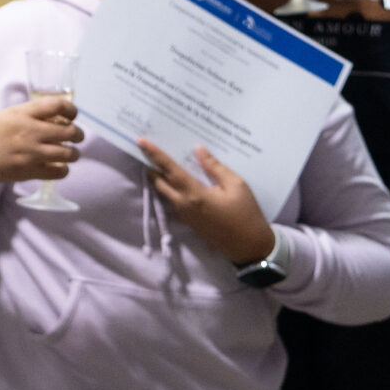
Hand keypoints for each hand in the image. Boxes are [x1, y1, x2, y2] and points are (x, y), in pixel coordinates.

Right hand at [0, 94, 81, 184]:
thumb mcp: (8, 114)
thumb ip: (32, 114)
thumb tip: (59, 119)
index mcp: (23, 113)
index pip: (57, 105)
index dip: (71, 109)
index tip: (72, 114)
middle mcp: (29, 132)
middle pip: (70, 131)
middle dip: (78, 134)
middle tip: (76, 136)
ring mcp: (30, 153)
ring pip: (68, 153)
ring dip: (74, 153)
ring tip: (70, 152)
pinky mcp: (28, 171)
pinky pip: (59, 171)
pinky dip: (64, 169)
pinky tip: (59, 165)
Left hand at [136, 141, 274, 266]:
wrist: (249, 248)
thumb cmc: (246, 215)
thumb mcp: (237, 186)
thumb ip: (215, 167)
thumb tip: (198, 149)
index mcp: (194, 194)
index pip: (169, 170)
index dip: (154, 154)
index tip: (140, 141)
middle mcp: (184, 205)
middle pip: (159, 181)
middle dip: (151, 164)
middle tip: (148, 148)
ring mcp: (184, 215)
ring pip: (164, 192)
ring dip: (159, 177)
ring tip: (160, 160)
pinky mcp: (188, 221)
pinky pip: (173, 200)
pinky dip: (170, 187)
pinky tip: (178, 178)